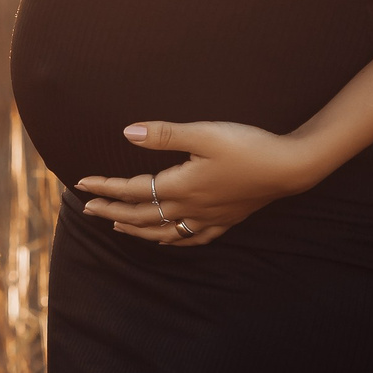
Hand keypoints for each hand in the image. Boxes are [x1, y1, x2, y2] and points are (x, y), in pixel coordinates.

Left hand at [74, 120, 323, 247]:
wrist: (291, 167)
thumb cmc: (248, 146)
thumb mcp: (204, 133)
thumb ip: (163, 134)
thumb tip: (127, 132)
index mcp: (180, 186)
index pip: (133, 190)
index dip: (105, 187)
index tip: (81, 185)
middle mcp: (190, 208)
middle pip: (141, 215)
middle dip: (111, 211)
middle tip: (86, 208)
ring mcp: (208, 218)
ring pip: (162, 232)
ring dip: (135, 229)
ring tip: (116, 226)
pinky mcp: (225, 220)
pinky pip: (191, 238)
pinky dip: (171, 240)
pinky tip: (164, 240)